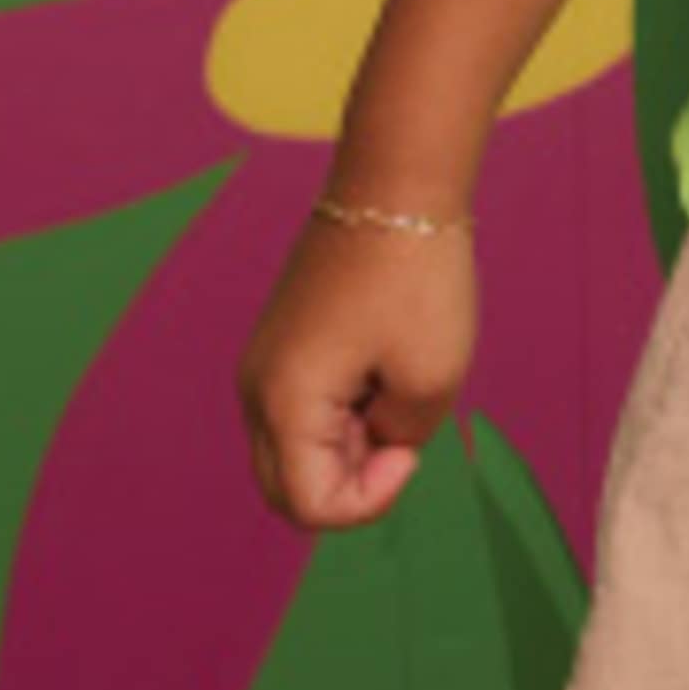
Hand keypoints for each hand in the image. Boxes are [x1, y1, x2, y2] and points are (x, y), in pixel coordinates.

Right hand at [239, 215, 478, 530]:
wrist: (397, 183)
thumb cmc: (417, 276)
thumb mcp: (432, 375)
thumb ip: (401, 437)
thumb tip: (378, 443)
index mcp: (282, 404)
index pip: (309, 505)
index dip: (370, 500)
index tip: (412, 447)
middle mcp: (255, 389)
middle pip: (290, 487)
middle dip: (354, 477)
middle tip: (404, 422)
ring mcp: (265, 363)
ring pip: (299, 447)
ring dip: (354, 439)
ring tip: (400, 379)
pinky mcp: (286, 341)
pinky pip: (307, 407)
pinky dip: (349, 406)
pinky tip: (389, 360)